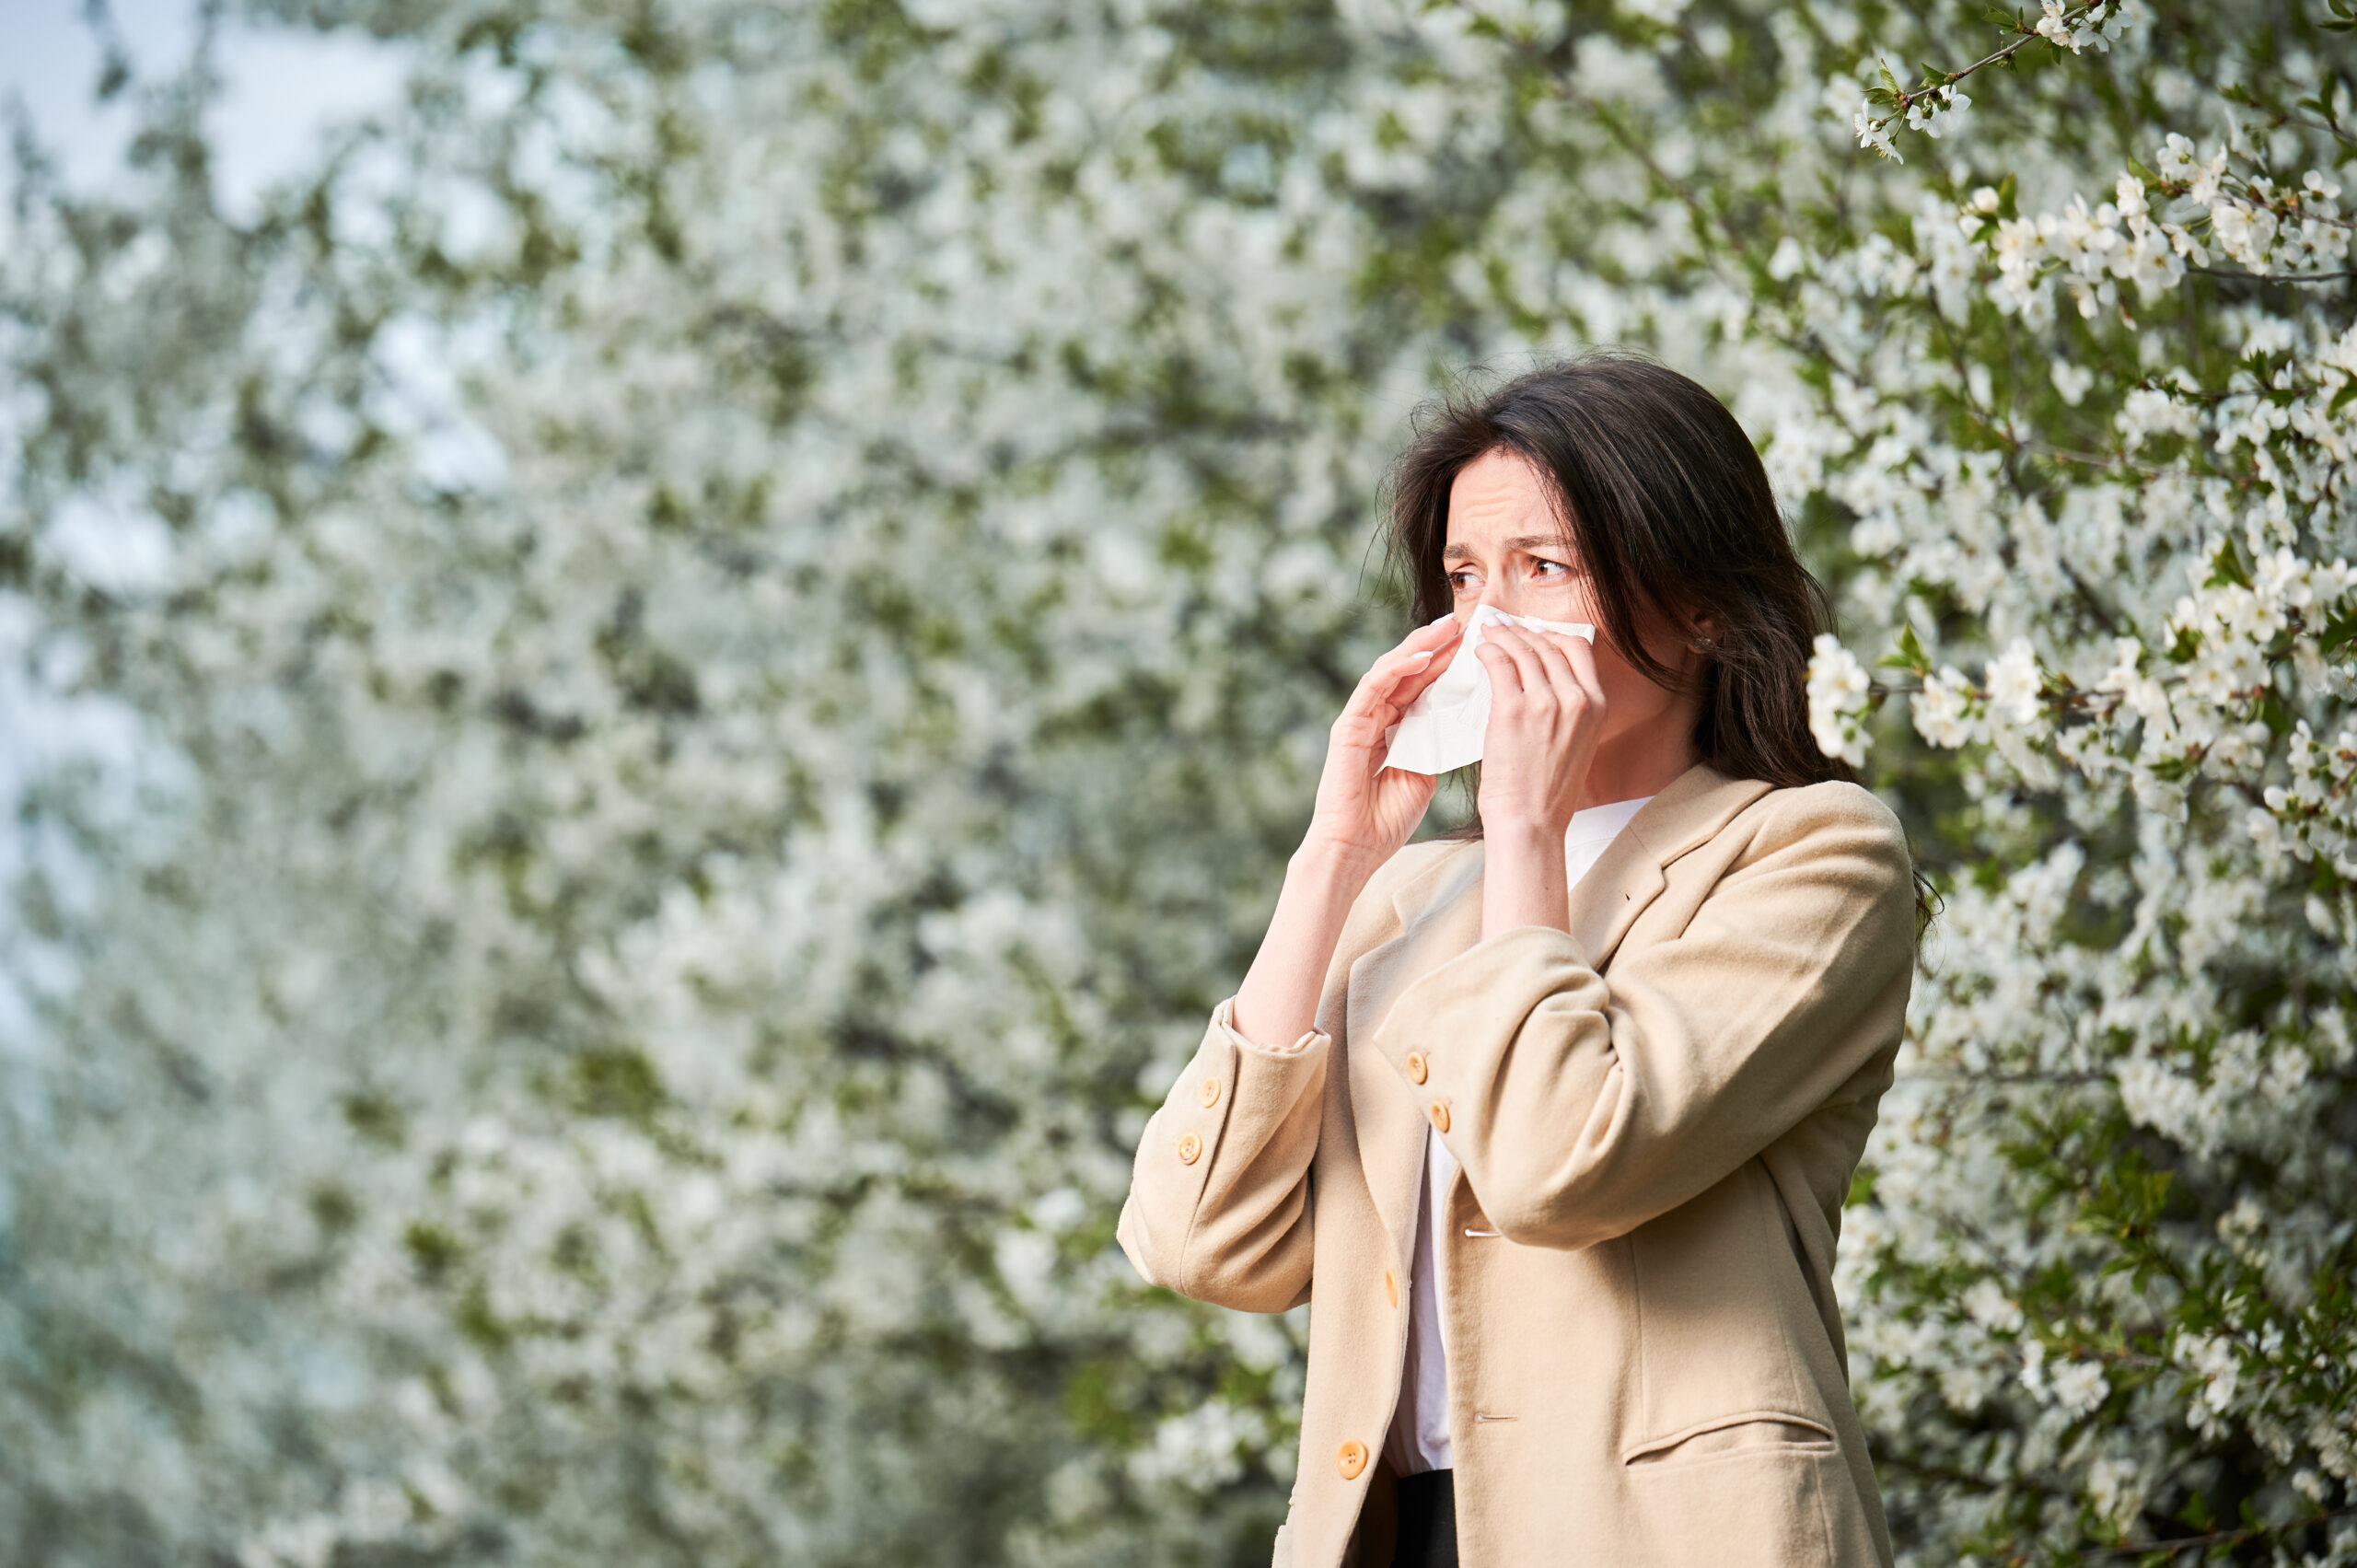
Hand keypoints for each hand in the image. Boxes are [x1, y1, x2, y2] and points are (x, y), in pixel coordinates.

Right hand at [1301, 616, 1464, 866]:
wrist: (1356, 848)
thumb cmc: (1387, 818)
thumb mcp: (1425, 774)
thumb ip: (1436, 745)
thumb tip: (1463, 723)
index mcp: (1397, 728)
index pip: (1424, 685)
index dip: (1449, 663)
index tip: (1478, 644)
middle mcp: (1377, 716)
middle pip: (1409, 670)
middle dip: (1437, 644)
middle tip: (1465, 622)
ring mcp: (1361, 718)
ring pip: (1391, 670)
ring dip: (1420, 646)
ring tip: (1447, 629)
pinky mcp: (1348, 726)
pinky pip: (1374, 688)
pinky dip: (1398, 669)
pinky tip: (1422, 656)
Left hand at [1473, 622, 1607, 836]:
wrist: (1532, 823)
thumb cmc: (1546, 792)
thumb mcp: (1575, 744)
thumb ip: (1568, 712)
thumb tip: (1545, 682)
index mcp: (1598, 706)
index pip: (1578, 648)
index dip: (1552, 634)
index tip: (1532, 631)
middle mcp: (1577, 699)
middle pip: (1549, 643)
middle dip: (1523, 630)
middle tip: (1502, 625)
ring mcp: (1547, 703)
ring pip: (1523, 649)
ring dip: (1502, 635)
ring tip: (1487, 631)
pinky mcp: (1514, 710)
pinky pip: (1500, 664)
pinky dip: (1488, 651)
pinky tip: (1479, 650)